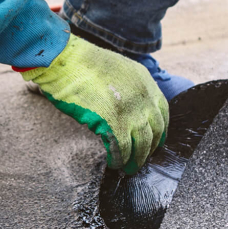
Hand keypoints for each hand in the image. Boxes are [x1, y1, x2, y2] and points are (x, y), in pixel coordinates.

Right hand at [21, 35, 168, 173]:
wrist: (64, 60)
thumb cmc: (80, 64)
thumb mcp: (116, 69)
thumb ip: (127, 87)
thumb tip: (125, 107)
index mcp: (145, 80)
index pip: (162, 111)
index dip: (161, 130)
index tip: (156, 141)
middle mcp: (143, 96)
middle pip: (155, 130)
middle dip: (149, 149)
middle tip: (141, 159)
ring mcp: (130, 110)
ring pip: (142, 144)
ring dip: (136, 159)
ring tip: (128, 168)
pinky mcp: (114, 122)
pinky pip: (122, 148)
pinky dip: (119, 159)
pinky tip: (114, 163)